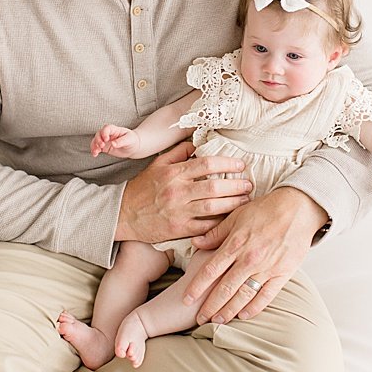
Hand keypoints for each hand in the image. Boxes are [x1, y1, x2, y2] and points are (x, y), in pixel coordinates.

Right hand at [91, 125, 139, 158]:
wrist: (133, 147)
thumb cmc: (132, 140)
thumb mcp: (129, 139)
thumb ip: (121, 141)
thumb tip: (113, 144)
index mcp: (115, 130)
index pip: (107, 128)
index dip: (105, 133)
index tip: (106, 139)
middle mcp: (108, 134)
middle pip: (99, 134)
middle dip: (98, 140)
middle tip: (102, 146)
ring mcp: (105, 141)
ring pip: (96, 140)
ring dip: (94, 145)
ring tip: (96, 152)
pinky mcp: (104, 147)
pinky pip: (96, 147)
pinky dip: (94, 150)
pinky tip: (95, 154)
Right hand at [116, 142, 252, 242]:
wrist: (123, 213)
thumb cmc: (142, 188)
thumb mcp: (157, 164)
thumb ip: (178, 152)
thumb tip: (197, 143)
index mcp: (173, 173)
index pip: (206, 164)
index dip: (227, 163)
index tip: (240, 165)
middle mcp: (177, 191)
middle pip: (215, 187)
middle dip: (237, 185)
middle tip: (249, 184)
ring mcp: (179, 211)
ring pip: (214, 207)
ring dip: (234, 204)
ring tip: (245, 200)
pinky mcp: (180, 229)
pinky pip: (206, 226)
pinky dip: (221, 223)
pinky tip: (231, 219)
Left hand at [184, 186, 325, 323]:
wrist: (296, 209)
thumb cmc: (264, 210)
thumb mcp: (235, 216)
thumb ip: (215, 233)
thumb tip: (195, 243)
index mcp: (235, 245)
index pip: (210, 270)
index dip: (197, 286)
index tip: (186, 298)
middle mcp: (249, 259)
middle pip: (225, 288)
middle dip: (210, 306)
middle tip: (199, 318)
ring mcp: (266, 268)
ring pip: (244, 295)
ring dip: (229, 310)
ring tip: (218, 321)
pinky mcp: (282, 273)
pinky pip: (266, 295)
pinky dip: (254, 307)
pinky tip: (243, 315)